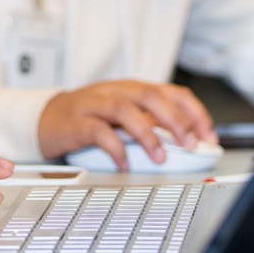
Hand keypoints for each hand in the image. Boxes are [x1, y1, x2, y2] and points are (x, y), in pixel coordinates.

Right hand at [36, 80, 215, 167]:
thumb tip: (187, 142)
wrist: (45, 118)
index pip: (172, 92)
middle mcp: (117, 92)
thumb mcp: (125, 115)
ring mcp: (95, 104)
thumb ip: (152, 123)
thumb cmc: (90, 117)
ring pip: (125, 110)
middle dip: (175, 120)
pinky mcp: (76, 122)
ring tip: (159, 156)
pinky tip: (124, 163)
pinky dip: (115, 148)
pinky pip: (98, 132)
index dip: (194, 113)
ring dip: (147, 134)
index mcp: (134, 89)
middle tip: (189, 144)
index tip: (208, 136)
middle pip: (151, 96)